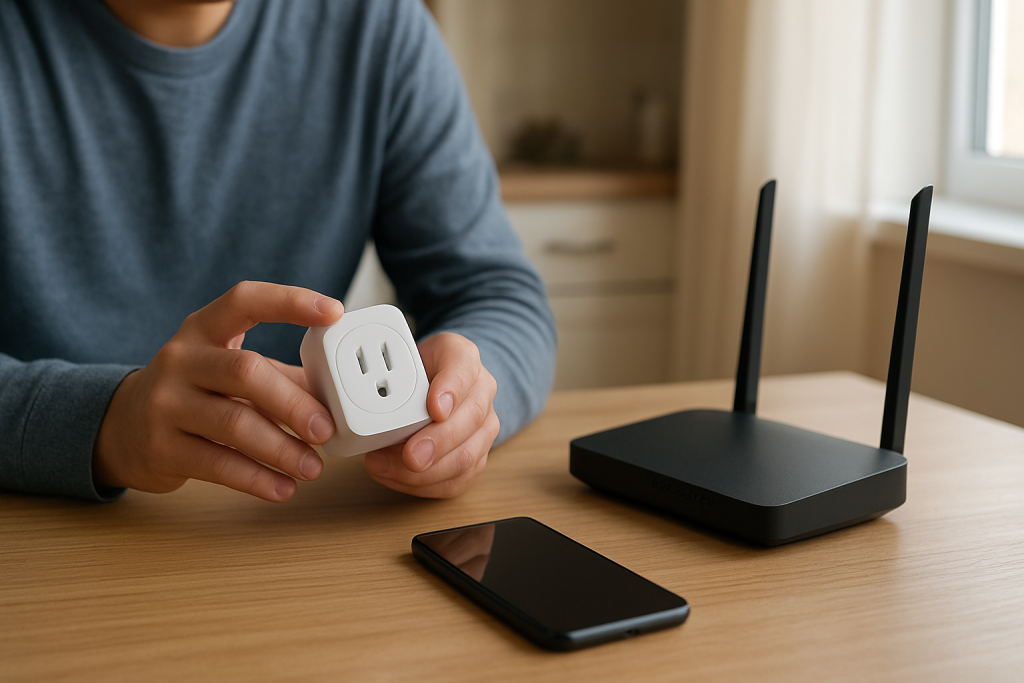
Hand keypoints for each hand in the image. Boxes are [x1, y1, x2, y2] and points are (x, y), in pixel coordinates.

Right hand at [93, 281, 343, 501]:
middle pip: (246, 372)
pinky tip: (283, 488)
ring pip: (234, 423)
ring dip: (282, 449)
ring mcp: (165, 404)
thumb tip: (338, 393)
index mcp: (204, 329)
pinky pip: (218, 464)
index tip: (333, 312)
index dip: (290, 302)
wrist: (120, 428)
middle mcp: (180, 359)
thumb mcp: (227, 369)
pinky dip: (258, 479)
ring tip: (313, 467)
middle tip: (327, 429)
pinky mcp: (161, 448)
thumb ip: (278, 374)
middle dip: (293, 402)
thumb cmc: (193, 392)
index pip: (246, 300)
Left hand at [362, 332, 498, 497]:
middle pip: (470, 419)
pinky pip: (458, 480)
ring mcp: (484, 427)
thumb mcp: (404, 355)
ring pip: (467, 456)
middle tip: (411, 455)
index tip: (435, 408)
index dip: (450, 389)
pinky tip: (399, 479)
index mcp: (464, 358)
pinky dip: (425, 485)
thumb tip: (377, 403)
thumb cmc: (420, 372)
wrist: (438, 386)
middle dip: (438, 442)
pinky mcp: (476, 457)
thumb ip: (392, 371)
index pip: (463, 367)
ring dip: (427, 471)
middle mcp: (481, 392)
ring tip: (387, 468)